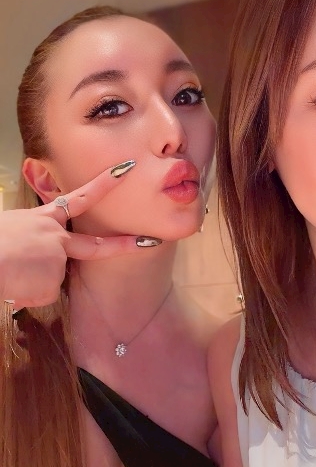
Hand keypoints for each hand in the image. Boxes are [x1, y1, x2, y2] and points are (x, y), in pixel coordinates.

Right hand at [1, 163, 158, 308]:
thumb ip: (33, 240)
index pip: (78, 199)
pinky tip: (15, 285)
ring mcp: (57, 259)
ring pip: (52, 280)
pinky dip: (28, 295)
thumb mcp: (12, 230)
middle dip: (125, 245)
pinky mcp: (52, 282)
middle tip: (151, 242)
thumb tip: (38, 261)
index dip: (103, 185)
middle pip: (95, 246)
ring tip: (12, 273)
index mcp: (43, 220)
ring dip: (31, 283)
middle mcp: (55, 237)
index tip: (125, 171)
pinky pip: (43, 295)